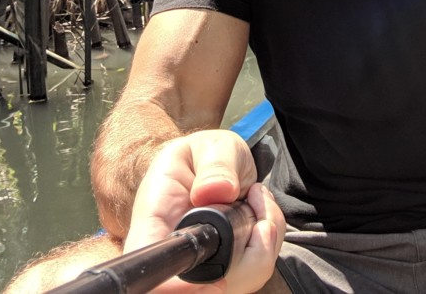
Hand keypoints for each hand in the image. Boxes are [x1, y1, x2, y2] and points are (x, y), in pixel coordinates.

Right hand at [123, 130, 285, 292]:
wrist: (211, 163)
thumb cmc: (203, 155)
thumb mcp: (210, 146)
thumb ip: (215, 165)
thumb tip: (216, 191)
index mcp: (155, 221)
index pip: (155, 269)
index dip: (177, 287)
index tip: (218, 278)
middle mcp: (176, 253)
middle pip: (209, 285)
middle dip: (250, 249)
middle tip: (253, 198)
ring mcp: (201, 265)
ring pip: (242, 278)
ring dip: (265, 238)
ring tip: (255, 198)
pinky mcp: (227, 269)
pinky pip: (258, 268)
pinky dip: (270, 238)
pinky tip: (260, 211)